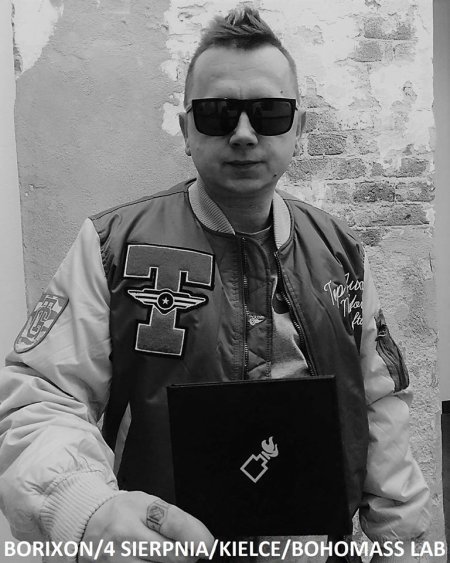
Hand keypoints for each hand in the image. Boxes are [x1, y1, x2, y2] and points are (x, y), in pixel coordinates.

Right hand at [79, 491, 214, 562]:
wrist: (87, 523)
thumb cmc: (122, 513)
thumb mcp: (147, 504)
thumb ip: (175, 520)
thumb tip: (204, 544)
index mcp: (137, 509)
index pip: (177, 524)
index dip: (199, 538)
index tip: (208, 546)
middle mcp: (124, 536)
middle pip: (175, 556)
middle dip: (186, 555)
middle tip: (181, 549)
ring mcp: (115, 561)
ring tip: (158, 555)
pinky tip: (148, 561)